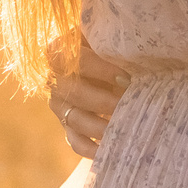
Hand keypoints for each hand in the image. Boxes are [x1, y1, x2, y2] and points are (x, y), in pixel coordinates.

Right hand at [44, 30, 125, 157]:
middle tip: (127, 104)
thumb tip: (133, 49)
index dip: (100, 70)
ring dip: (99, 127)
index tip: (126, 78)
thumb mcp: (105, 39)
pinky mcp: (67, 125)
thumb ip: (111, 41)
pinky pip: (75, 141)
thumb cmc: (107, 46)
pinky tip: (111, 149)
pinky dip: (92, 149)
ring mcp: (58, 104)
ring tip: (123, 129)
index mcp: (59, 51)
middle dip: (102, 101)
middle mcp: (53, 78)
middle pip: (73, 92)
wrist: (103, 64)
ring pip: (74, 119)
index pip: (73, 60)